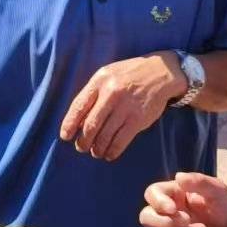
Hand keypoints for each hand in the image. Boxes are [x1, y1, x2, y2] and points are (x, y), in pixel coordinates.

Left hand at [60, 54, 185, 160]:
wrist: (161, 72)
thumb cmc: (129, 75)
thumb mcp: (108, 75)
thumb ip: (93, 94)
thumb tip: (78, 122)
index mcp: (99, 80)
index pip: (79, 106)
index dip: (69, 124)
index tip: (65, 136)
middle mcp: (111, 93)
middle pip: (90, 125)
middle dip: (83, 141)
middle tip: (81, 147)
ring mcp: (126, 107)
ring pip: (105, 136)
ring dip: (97, 148)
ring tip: (96, 152)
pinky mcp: (138, 119)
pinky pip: (120, 141)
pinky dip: (112, 151)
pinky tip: (109, 154)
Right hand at [139, 171, 226, 226]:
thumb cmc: (222, 202)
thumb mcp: (216, 188)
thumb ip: (199, 181)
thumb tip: (179, 177)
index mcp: (172, 193)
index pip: (152, 193)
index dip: (158, 201)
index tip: (172, 208)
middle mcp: (166, 212)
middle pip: (147, 216)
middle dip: (164, 221)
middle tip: (186, 221)